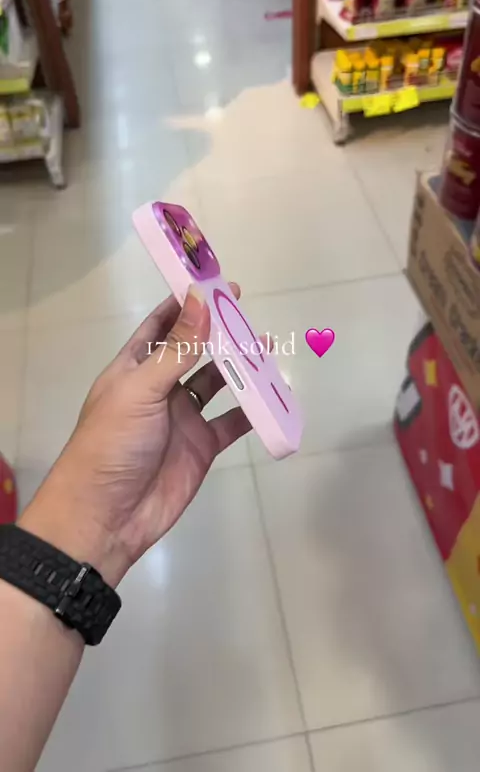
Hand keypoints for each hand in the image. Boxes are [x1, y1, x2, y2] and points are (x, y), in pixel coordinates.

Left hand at [19, 286, 251, 586]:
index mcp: (135, 368)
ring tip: (268, 347)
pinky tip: (274, 395)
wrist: (108, 516)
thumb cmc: (114, 443)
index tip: (216, 284)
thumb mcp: (141, 389)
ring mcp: (183, 418)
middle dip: (219, 333)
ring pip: (217, 383)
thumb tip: (201, 299)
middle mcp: (160, 388)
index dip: (187, 304)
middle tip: (249, 314)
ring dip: (240, 367)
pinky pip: (233, 422)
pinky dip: (254, 410)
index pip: (161, 326)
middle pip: (194, 351)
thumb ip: (177, 348)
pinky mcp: (202, 446)